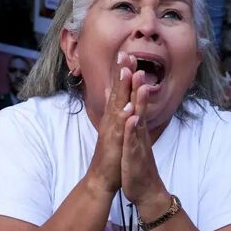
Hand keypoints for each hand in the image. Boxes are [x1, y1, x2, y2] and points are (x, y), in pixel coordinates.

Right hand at [85, 56, 133, 196]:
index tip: (126, 54)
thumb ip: (113, 109)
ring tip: (128, 72)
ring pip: (118, 106)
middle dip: (121, 73)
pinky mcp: (114, 143)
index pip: (117, 90)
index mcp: (113, 116)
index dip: (121, 73)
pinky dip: (124, 118)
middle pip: (116, 92)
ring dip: (122, 89)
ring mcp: (112, 130)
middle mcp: (111, 119)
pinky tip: (129, 108)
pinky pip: (120, 129)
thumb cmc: (110, 153)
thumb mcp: (113, 128)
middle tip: (124, 53)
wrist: (101, 178)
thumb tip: (112, 93)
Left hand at [121, 61, 167, 211]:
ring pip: (139, 118)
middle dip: (136, 82)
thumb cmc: (136, 164)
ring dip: (140, 102)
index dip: (130, 79)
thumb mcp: (131, 139)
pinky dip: (133, 130)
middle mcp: (139, 130)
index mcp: (135, 125)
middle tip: (135, 60)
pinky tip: (132, 119)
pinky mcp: (135, 155)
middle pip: (139, 102)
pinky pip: (134, 141)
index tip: (127, 58)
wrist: (145, 190)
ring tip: (140, 84)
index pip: (133, 98)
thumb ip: (131, 121)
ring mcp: (138, 142)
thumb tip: (127, 105)